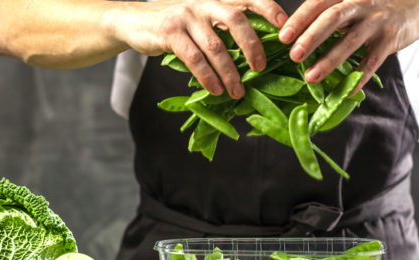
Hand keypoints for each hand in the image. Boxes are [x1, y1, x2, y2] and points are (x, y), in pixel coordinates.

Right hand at [110, 0, 287, 97]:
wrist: (134, 22)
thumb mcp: (202, 21)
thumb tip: (255, 58)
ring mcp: (186, 15)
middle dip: (252, 46)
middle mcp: (204, 2)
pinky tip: (216, 89)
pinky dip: (208, 77)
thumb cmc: (176, 26)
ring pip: (215, 46)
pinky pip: (194, 58)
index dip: (269, 9)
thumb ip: (223, 30)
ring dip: (229, 73)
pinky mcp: (170, 31)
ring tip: (237, 92)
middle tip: (260, 69)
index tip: (285, 27)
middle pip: (236, 20)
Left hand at [278, 0, 418, 91]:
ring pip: (350, 42)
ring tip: (310, 77)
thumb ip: (329, 15)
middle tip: (293, 56)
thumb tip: (295, 39)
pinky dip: (358, 78)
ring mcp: (377, 21)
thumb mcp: (352, 2)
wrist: (418, 6)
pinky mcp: (391, 40)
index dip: (300, 19)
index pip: (319, 3)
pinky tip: (346, 92)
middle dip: (311, 37)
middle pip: (333, 18)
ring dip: (329, 61)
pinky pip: (371, 62)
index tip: (283, 36)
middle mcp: (361, 3)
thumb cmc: (373, 8)